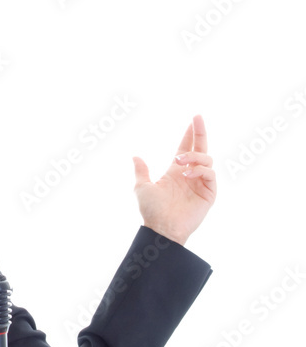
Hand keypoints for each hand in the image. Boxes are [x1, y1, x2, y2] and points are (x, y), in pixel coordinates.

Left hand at [132, 114, 215, 246]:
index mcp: (175, 172)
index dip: (189, 134)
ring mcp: (200, 183)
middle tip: (197, 118)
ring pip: (206, 159)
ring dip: (193, 156)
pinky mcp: (209, 193)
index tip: (192, 120)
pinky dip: (200, 170)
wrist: (161, 228)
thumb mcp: (142, 187)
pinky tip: (186, 174)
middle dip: (200, 132)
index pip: (185, 148)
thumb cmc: (151, 211)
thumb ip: (141, 171)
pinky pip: (210, 175)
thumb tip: (135, 156)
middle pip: (200, 149)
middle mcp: (190, 175)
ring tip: (178, 161)